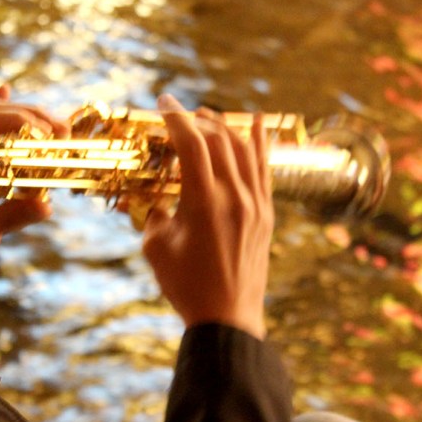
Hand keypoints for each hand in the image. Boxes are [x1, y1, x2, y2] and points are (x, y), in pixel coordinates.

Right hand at [141, 94, 272, 339]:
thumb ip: (155, 212)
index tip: (163, 103)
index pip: (191, 143)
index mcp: (204, 201)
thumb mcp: (156, 247)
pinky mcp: (266, 214)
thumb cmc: (185, 285)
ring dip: (224, 127)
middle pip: (218, 140)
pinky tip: (257, 123)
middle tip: (180, 115)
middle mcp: (234, 196)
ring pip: (243, 149)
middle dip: (197, 120)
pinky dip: (259, 142)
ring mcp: (255, 204)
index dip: (176, 118)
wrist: (227, 318)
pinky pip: (264, 168)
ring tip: (207, 117)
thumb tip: (158, 196)